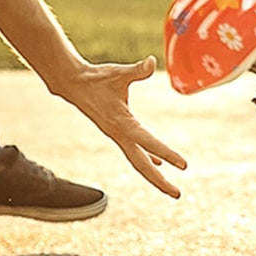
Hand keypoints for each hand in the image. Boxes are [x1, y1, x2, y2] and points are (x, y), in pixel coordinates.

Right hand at [60, 56, 186, 196]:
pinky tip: (158, 163)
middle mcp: (120, 135)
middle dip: (159, 181)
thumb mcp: (118, 73)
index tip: (183, 165)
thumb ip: (136, 70)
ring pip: (138, 161)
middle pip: (141, 165)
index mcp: (122, 124)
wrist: (73, 84)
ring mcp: (118, 136)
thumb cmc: (97, 78)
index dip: (166, 153)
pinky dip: (148, 158)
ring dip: (154, 174)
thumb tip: (151, 62)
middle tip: (177, 194)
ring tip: (170, 187)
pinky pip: (134, 150)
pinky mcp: (117, 131)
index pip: (148, 142)